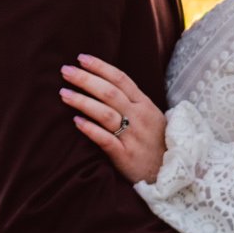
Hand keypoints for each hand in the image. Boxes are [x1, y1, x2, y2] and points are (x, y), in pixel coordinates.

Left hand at [62, 54, 164, 183]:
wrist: (170, 174)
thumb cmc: (155, 143)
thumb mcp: (150, 117)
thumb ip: (131, 101)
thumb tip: (104, 84)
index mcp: (144, 104)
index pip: (121, 79)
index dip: (100, 67)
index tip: (81, 58)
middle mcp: (140, 117)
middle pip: (110, 92)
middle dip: (86, 79)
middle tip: (65, 71)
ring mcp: (133, 137)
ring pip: (106, 114)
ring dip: (83, 102)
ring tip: (64, 94)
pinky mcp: (126, 156)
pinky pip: (106, 140)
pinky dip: (91, 130)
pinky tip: (76, 122)